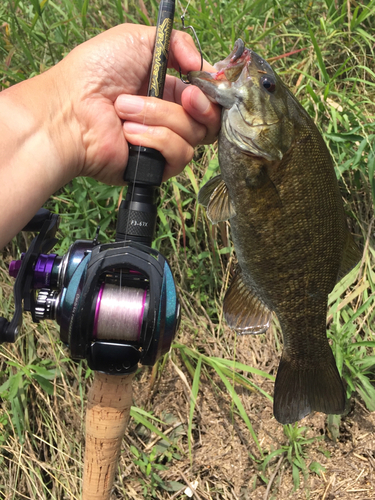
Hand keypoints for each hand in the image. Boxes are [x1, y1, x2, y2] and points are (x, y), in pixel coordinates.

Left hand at [55, 24, 220, 183]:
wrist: (69, 109)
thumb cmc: (93, 72)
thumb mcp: (136, 39)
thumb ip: (176, 42)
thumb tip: (201, 63)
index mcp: (168, 91)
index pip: (207, 97)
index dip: (212, 91)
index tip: (205, 82)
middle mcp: (169, 119)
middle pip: (210, 120)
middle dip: (200, 106)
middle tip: (184, 96)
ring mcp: (163, 144)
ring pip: (194, 135)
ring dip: (160, 117)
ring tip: (124, 110)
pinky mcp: (156, 167)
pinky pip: (179, 155)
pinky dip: (155, 140)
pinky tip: (129, 133)